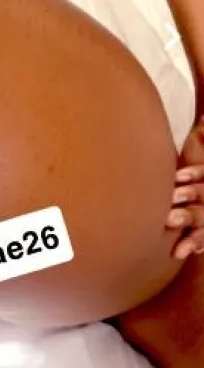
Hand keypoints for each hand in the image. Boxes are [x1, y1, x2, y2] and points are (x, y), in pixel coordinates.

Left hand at [167, 116, 203, 257]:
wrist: (199, 200)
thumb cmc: (201, 170)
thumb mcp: (202, 150)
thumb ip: (203, 136)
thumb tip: (203, 116)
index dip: (194, 174)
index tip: (177, 178)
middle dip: (188, 202)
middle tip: (168, 208)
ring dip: (189, 225)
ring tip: (171, 228)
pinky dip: (195, 244)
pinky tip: (180, 251)